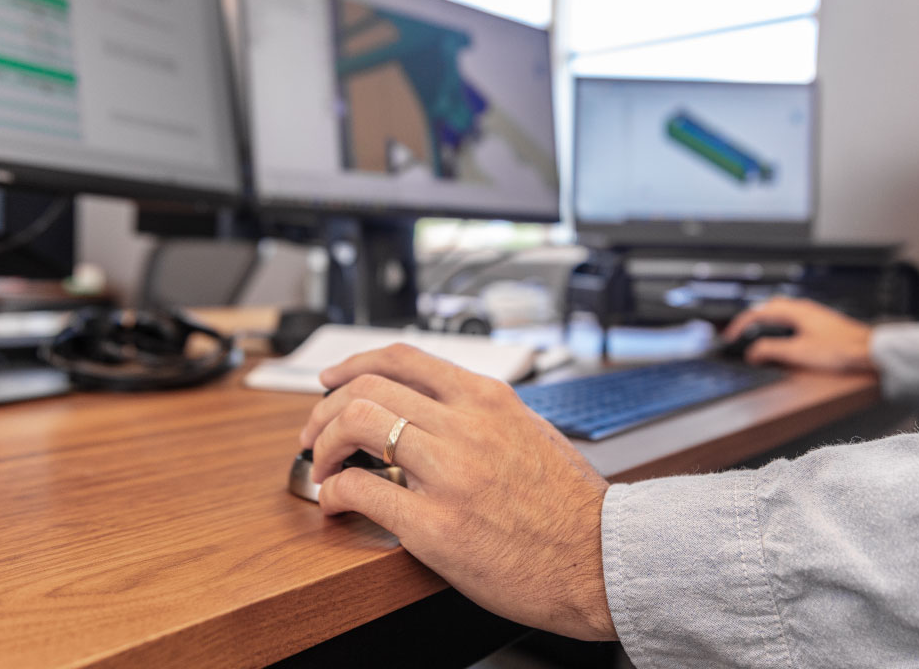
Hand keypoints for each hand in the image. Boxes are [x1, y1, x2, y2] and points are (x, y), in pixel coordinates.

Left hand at [298, 344, 617, 640]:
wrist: (603, 559)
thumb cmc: (572, 506)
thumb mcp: (531, 431)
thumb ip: (483, 415)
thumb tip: (437, 409)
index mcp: (488, 400)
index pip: (402, 358)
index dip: (353, 364)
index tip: (331, 380)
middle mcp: (466, 426)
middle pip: (367, 388)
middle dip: (325, 409)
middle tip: (316, 433)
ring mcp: (449, 474)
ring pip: (357, 425)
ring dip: (324, 444)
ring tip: (324, 467)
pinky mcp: (435, 526)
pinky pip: (363, 491)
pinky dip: (336, 493)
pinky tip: (337, 503)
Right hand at [723, 296, 874, 371]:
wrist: (870, 351)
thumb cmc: (841, 349)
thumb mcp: (799, 353)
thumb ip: (772, 351)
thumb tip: (753, 352)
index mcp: (795, 311)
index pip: (758, 313)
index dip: (740, 325)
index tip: (730, 336)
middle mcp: (803, 308)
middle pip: (769, 306)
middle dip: (751, 318)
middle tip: (741, 331)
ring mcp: (813, 313)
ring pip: (782, 310)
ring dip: (766, 319)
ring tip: (758, 332)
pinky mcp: (821, 322)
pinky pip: (792, 316)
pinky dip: (779, 323)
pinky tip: (784, 335)